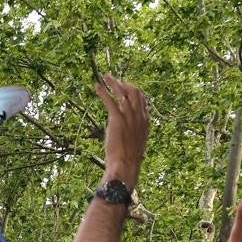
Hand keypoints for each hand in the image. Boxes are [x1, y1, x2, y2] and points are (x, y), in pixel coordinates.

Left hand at [95, 74, 148, 188]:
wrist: (126, 165)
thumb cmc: (129, 158)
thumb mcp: (135, 142)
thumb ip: (133, 132)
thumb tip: (127, 131)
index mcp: (145, 120)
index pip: (142, 98)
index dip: (133, 90)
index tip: (125, 86)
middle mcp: (138, 115)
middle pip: (134, 91)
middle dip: (124, 83)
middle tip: (114, 79)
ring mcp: (129, 117)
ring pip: (122, 93)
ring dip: (113, 83)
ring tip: (106, 77)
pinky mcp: (117, 120)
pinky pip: (110, 101)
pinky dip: (103, 92)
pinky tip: (97, 86)